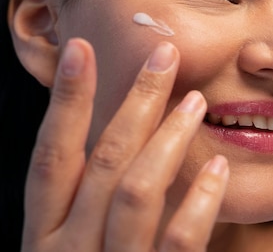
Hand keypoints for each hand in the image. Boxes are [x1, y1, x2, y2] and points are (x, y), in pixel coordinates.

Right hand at [22, 38, 228, 250]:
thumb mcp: (80, 244)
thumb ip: (90, 202)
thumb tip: (121, 130)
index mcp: (45, 236)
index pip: (51, 158)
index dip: (65, 101)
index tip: (82, 48)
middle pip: (103, 160)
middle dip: (135, 101)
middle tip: (166, 55)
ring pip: (137, 190)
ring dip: (169, 137)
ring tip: (197, 101)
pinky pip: (181, 238)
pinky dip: (201, 198)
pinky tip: (219, 166)